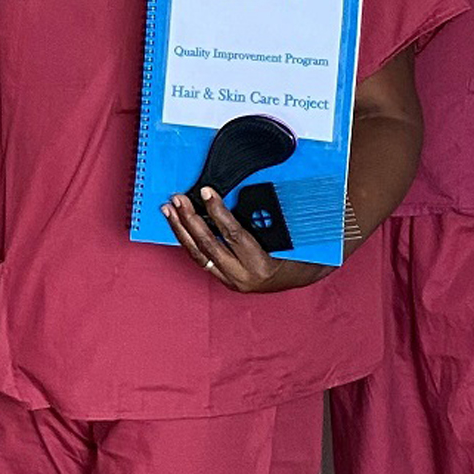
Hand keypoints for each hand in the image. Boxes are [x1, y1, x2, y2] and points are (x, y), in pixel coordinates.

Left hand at [164, 186, 328, 295]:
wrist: (303, 278)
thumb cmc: (301, 255)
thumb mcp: (289, 235)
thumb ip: (267, 219)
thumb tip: (242, 196)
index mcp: (261, 265)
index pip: (233, 234)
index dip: (217, 211)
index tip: (206, 192)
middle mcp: (243, 276)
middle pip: (209, 244)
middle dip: (190, 219)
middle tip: (178, 199)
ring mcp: (232, 280)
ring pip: (198, 255)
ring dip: (182, 230)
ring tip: (169, 211)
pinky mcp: (225, 280)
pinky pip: (201, 259)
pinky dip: (189, 241)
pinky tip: (179, 227)